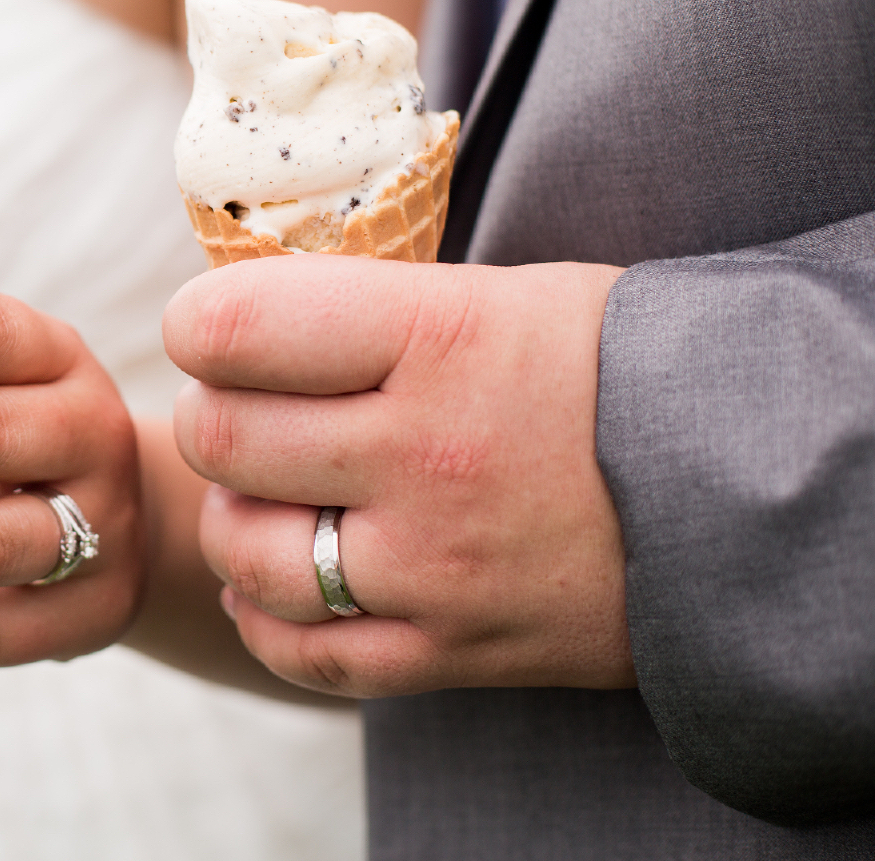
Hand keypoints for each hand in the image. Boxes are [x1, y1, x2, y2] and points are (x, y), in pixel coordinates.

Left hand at [164, 255, 634, 697]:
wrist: (747, 488)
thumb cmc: (614, 368)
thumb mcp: (498, 297)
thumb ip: (368, 307)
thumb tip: (243, 309)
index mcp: (437, 340)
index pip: (233, 326)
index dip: (200, 325)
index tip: (214, 332)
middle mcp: (425, 456)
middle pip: (222, 440)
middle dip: (213, 419)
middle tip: (246, 412)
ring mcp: (435, 567)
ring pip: (246, 552)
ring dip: (238, 520)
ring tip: (274, 498)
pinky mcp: (451, 651)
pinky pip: (301, 651)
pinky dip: (269, 616)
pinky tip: (283, 582)